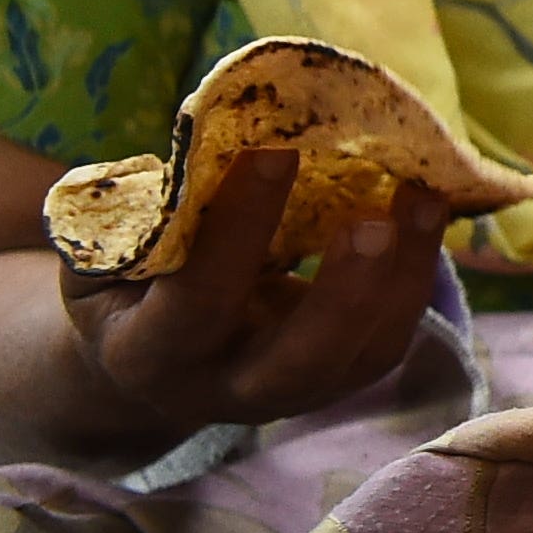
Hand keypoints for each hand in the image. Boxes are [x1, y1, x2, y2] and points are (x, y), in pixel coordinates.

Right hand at [61, 147, 452, 434]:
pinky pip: (388, 342)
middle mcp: (222, 388)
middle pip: (298, 362)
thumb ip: (140, 219)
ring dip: (404, 277)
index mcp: (147, 353)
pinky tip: (427, 218)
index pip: (197, 299)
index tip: (274, 151)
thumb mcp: (105, 258)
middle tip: (377, 220)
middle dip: (345, 291)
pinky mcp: (335, 384)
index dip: (237, 229)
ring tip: (425, 198)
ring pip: (362, 357)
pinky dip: (415, 281)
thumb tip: (208, 137)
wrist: (143, 369)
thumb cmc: (123, 287)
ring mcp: (287, 395)